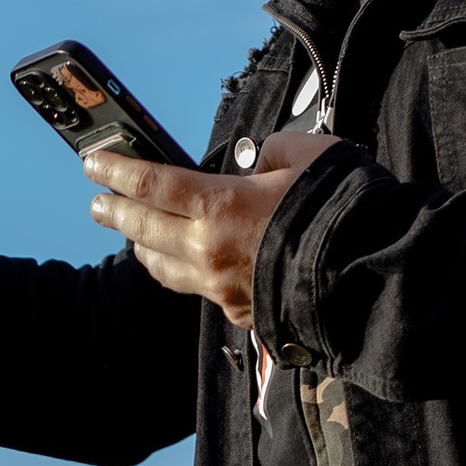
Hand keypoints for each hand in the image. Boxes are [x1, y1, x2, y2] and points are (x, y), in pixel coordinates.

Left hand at [85, 127, 340, 325]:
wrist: (370, 271)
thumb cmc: (342, 207)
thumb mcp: (305, 155)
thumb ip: (268, 154)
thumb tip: (254, 164)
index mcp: (220, 206)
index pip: (152, 185)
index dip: (118, 172)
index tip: (95, 164)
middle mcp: (208, 250)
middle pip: (144, 228)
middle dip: (114, 212)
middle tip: (97, 202)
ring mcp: (220, 287)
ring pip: (163, 267)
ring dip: (143, 246)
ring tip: (134, 233)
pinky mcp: (238, 311)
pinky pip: (198, 288)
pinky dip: (184, 271)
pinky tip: (184, 262)